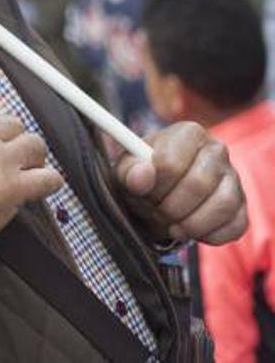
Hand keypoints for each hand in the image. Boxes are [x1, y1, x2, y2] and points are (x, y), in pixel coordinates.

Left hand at [114, 121, 246, 244]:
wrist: (158, 196)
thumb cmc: (144, 177)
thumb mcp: (127, 171)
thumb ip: (130, 171)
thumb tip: (142, 175)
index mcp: (188, 132)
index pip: (170, 162)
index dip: (154, 185)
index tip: (144, 192)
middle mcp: (217, 150)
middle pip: (198, 184)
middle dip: (170, 207)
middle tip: (156, 211)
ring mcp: (233, 179)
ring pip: (222, 205)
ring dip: (190, 224)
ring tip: (171, 224)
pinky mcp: (242, 207)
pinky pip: (234, 226)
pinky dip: (208, 235)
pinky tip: (190, 228)